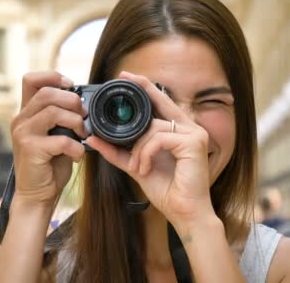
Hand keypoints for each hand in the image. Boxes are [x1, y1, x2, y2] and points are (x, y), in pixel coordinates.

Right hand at [11, 72, 87, 206]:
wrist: (36, 195)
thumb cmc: (49, 165)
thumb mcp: (56, 135)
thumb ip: (62, 118)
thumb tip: (83, 103)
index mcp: (27, 113)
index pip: (31, 80)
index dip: (53, 76)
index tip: (71, 86)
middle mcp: (21, 120)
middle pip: (46, 93)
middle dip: (72, 101)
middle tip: (84, 116)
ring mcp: (23, 133)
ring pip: (53, 112)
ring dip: (76, 122)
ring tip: (82, 134)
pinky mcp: (30, 149)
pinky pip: (60, 139)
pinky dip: (75, 147)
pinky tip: (77, 155)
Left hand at [86, 71, 215, 226]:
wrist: (184, 213)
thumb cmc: (167, 190)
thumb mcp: (136, 165)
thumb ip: (117, 151)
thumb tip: (94, 138)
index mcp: (179, 131)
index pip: (162, 102)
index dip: (145, 87)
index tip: (126, 76)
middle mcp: (190, 128)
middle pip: (161, 102)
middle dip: (142, 89)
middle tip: (123, 77)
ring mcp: (195, 134)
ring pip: (154, 127)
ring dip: (138, 148)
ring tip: (138, 167)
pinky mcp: (194, 143)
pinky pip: (159, 138)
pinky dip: (146, 153)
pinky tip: (145, 168)